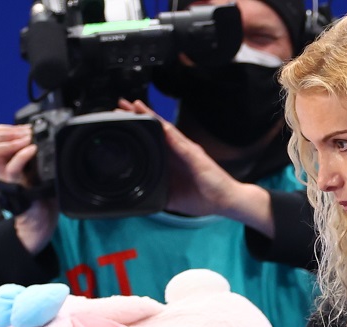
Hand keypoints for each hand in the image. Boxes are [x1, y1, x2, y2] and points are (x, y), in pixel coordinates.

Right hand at [0, 124, 56, 252]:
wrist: (41, 215)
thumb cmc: (38, 189)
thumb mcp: (31, 164)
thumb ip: (26, 149)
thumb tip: (32, 129)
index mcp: (0, 160)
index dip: (6, 129)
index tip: (23, 130)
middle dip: (7, 132)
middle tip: (24, 134)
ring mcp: (4, 176)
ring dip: (11, 141)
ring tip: (28, 140)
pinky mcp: (14, 185)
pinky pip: (12, 167)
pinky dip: (22, 155)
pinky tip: (33, 150)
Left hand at [118, 99, 240, 216]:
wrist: (226, 201)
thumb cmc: (204, 197)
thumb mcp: (173, 198)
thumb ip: (158, 193)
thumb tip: (141, 197)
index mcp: (172, 160)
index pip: (151, 140)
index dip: (137, 129)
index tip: (120, 121)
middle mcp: (179, 151)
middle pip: (156, 129)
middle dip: (139, 117)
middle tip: (121, 105)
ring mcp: (187, 151)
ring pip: (166, 130)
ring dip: (151, 117)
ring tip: (136, 106)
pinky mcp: (195, 156)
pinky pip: (180, 142)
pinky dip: (168, 132)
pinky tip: (159, 124)